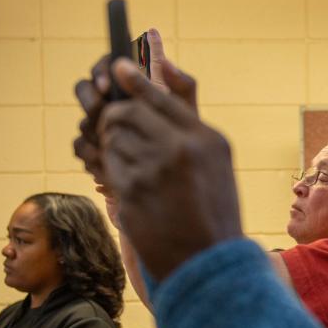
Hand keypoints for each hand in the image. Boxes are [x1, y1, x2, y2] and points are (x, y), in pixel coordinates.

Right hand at [73, 28, 196, 193]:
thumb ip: (182, 86)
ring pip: (83, 119)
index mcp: (130, 86)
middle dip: (90, 99)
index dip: (102, 72)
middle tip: (100, 110)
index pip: (107, 66)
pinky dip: (90, 152)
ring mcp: (98, 124)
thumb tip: (165, 62)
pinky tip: (104, 161)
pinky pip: (80, 146)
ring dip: (92, 128)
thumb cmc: (185, 137)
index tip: (108, 85)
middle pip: (84, 89)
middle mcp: (110, 101)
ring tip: (107, 141)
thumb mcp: (188, 113)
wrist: (179, 175)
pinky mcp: (92, 147)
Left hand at [95, 57, 242, 279]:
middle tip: (115, 125)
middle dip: (115, 117)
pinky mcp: (130, 193)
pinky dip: (113, 169)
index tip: (118, 67)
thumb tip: (164, 64)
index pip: (160, 96)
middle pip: (126, 112)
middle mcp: (180, 149)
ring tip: (133, 163)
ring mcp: (153, 171)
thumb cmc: (214, 209)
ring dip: (114, 145)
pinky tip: (130, 182)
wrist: (209, 262)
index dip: (134, 79)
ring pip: (112, 138)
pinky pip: (108, 165)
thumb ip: (190, 117)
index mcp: (206, 139)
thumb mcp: (218, 161)